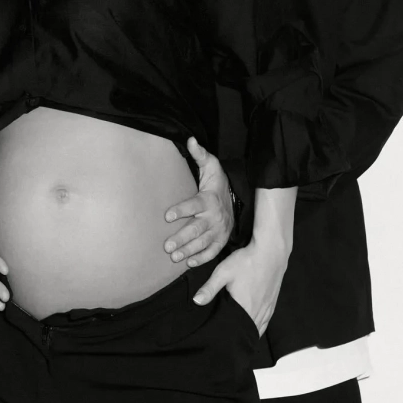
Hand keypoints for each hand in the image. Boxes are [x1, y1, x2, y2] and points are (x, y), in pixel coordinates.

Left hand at [163, 138, 233, 266]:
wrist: (235, 199)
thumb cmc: (217, 183)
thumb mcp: (211, 166)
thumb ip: (199, 155)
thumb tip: (189, 139)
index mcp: (209, 199)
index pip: (194, 205)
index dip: (181, 210)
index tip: (167, 216)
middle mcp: (214, 217)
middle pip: (197, 229)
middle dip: (182, 238)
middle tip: (167, 245)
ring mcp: (218, 230)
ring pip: (202, 242)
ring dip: (188, 250)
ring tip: (174, 257)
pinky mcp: (221, 240)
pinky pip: (212, 252)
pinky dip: (201, 258)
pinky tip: (189, 263)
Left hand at [191, 239, 287, 335]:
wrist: (271, 251)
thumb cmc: (247, 261)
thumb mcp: (223, 272)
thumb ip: (210, 288)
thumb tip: (196, 301)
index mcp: (245, 307)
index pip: (237, 329)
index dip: (229, 336)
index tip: (222, 341)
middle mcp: (259, 310)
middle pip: (248, 331)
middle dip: (239, 336)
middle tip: (228, 341)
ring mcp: (268, 306)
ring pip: (259, 327)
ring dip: (250, 332)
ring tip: (240, 337)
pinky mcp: (273, 301)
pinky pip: (267, 320)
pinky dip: (260, 325)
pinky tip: (255, 326)